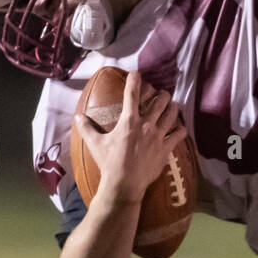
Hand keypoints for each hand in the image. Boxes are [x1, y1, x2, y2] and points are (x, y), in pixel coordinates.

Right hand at [74, 70, 187, 203]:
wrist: (125, 184)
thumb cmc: (109, 162)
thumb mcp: (95, 144)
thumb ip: (86, 128)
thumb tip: (77, 117)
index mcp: (129, 121)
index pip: (132, 94)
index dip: (134, 80)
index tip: (136, 74)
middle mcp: (146, 125)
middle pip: (160, 101)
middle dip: (161, 94)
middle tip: (161, 94)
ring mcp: (158, 136)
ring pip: (172, 114)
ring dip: (173, 107)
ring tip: (172, 105)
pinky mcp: (166, 149)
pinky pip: (179, 135)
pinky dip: (181, 129)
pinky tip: (180, 128)